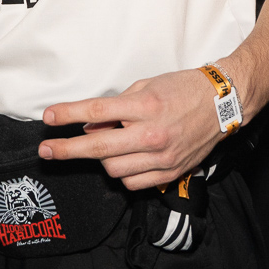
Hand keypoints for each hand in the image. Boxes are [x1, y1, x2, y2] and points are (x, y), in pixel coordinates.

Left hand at [38, 68, 223, 189]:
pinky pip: (132, 182)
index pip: (97, 112)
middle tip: (45, 151)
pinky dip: (122, 172)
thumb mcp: (147, 86)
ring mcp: (162, 156)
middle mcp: (153, 133)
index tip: (48, 116)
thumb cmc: (184, 89)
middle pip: (98, 147)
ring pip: (113, 169)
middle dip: (67, 150)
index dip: (68, 114)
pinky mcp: (170, 172)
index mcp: (146, 106)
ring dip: (100, 158)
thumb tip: (91, 126)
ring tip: (104, 144)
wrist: (223, 103)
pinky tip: (123, 158)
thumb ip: (118, 107)